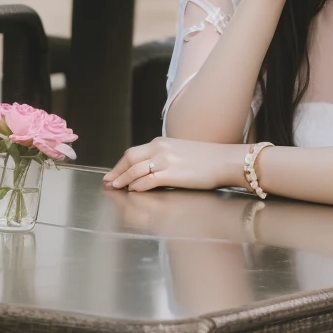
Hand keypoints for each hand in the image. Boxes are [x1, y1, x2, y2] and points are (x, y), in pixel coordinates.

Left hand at [104, 137, 245, 192]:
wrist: (224, 160)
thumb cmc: (207, 159)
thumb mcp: (180, 152)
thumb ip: (163, 157)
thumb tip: (150, 170)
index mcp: (161, 142)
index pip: (133, 152)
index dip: (120, 164)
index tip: (113, 173)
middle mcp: (160, 148)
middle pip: (129, 158)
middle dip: (116, 171)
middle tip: (108, 181)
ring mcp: (165, 161)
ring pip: (135, 169)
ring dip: (123, 179)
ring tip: (116, 187)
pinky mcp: (172, 173)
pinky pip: (148, 180)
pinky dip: (138, 185)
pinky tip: (133, 190)